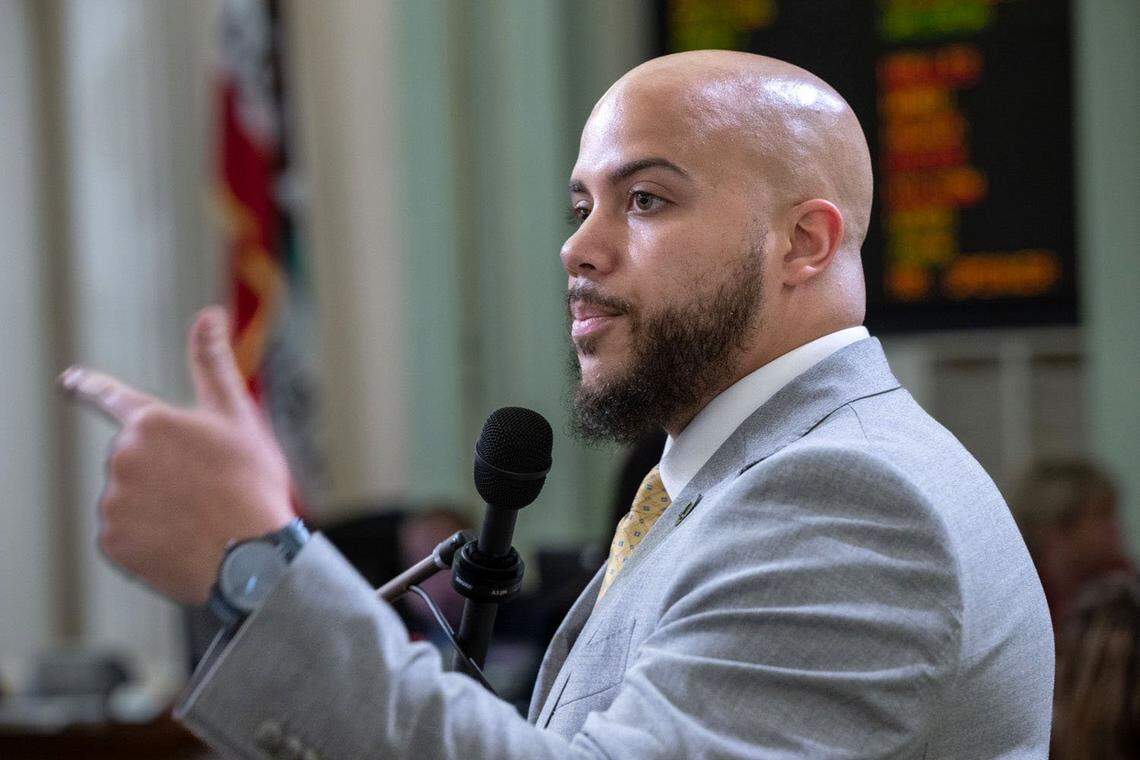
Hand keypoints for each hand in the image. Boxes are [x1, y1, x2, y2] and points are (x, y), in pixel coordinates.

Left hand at [59, 306, 295, 603]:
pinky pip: (127, 534)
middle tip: (209, 490)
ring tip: (200, 520)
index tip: (70, 380)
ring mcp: (114, 501)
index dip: (90, 386)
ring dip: (159, 505)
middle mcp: (123, 457)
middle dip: (166, 471)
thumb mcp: (238, 418)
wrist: (249, 557)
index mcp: (152, 422)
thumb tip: (210, 314)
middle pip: (137, 459)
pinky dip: (150, 537)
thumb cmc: (250, 483)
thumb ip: (213, 364)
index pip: (112, 397)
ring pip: (132, 497)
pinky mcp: (112, 541)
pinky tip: (182, 542)